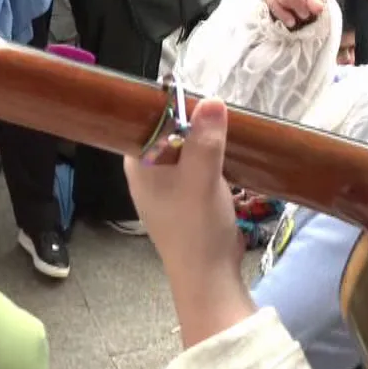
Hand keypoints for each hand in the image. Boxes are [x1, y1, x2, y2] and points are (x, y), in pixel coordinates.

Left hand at [124, 97, 256, 347]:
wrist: (210, 276)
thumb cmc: (196, 227)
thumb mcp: (202, 178)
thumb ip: (206, 139)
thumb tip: (212, 101)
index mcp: (138, 164)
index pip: (147, 120)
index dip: (170, 104)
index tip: (197, 92)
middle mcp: (148, 172)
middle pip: (169, 131)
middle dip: (193, 120)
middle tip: (218, 106)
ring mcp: (169, 185)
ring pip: (186, 148)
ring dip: (205, 139)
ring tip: (227, 123)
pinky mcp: (189, 196)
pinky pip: (198, 165)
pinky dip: (212, 156)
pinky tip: (229, 149)